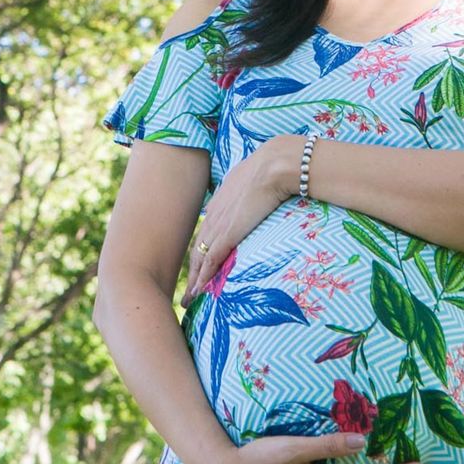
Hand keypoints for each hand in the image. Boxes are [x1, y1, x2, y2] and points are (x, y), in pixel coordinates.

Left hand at [183, 135, 300, 300]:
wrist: (275, 164)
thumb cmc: (273, 166)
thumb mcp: (256, 176)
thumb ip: (252, 187)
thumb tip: (262, 189)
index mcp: (221, 199)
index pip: (207, 230)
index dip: (203, 249)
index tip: (200, 264)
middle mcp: (215, 213)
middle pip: (198, 247)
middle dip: (192, 271)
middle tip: (188, 291)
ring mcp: (219, 224)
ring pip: (200, 258)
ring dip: (195, 280)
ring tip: (190, 299)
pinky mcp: (228, 233)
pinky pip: (211, 260)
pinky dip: (204, 277)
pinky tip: (200, 291)